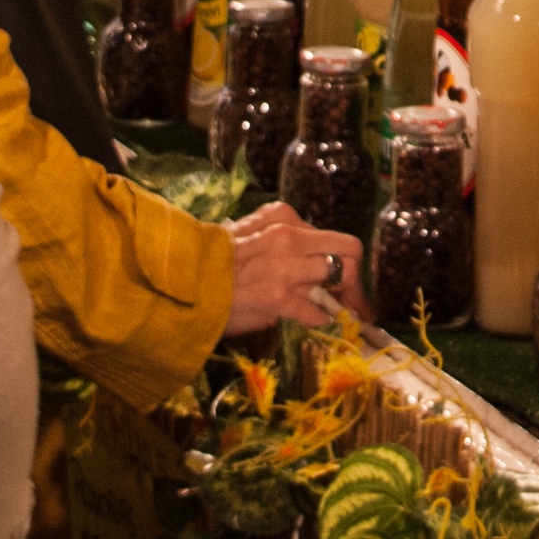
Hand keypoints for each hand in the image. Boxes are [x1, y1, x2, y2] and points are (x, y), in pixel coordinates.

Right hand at [223, 202, 366, 335]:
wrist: (182, 282)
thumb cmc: (212, 261)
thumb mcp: (248, 234)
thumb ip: (282, 241)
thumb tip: (312, 265)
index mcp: (282, 216)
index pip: (332, 237)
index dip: (344, 263)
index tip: (344, 284)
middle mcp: (289, 235)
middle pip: (350, 251)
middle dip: (356, 280)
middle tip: (356, 303)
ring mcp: (285, 266)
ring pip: (339, 277)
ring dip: (343, 301)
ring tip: (342, 316)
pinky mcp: (277, 297)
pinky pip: (316, 311)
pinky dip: (319, 319)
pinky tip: (313, 322)